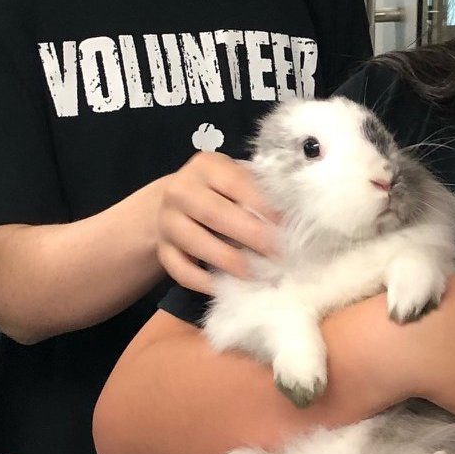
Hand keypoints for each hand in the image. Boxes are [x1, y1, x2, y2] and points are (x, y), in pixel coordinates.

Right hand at [156, 152, 277, 293]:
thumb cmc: (222, 192)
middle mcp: (180, 190)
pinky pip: (181, 271)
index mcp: (206, 166)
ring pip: (195, 243)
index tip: (284, 225)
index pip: (234, 182)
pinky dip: (205, 282)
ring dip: (230, 261)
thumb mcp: (238, 180)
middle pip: (213, 213)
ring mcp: (167, 221)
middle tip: (278, 254)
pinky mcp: (162, 251)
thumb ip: (259, 193)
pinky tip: (227, 287)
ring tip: (257, 274)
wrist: (177, 204)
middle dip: (250, 235)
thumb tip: (292, 220)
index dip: (261, 204)